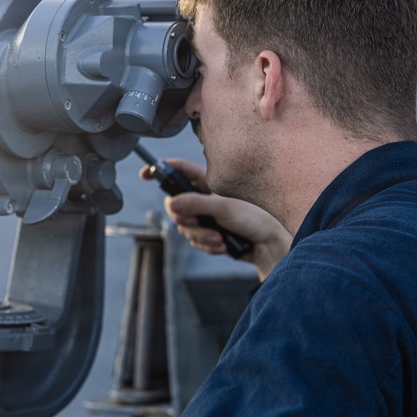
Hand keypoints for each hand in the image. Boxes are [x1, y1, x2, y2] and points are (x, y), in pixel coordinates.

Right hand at [139, 158, 291, 280]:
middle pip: (176, 206)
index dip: (161, 170)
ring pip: (185, 228)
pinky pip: (196, 241)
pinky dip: (208, 245)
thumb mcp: (224, 208)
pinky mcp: (210, 233)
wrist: (271, 245)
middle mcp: (204, 197)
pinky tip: (223, 246)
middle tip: (198, 223)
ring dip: (201, 237)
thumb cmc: (255, 218)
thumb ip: (196, 204)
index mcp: (207, 182)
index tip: (145, 173)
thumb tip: (171, 202)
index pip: (178, 170)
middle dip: (187, 220)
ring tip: (219, 240)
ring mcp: (206, 216)